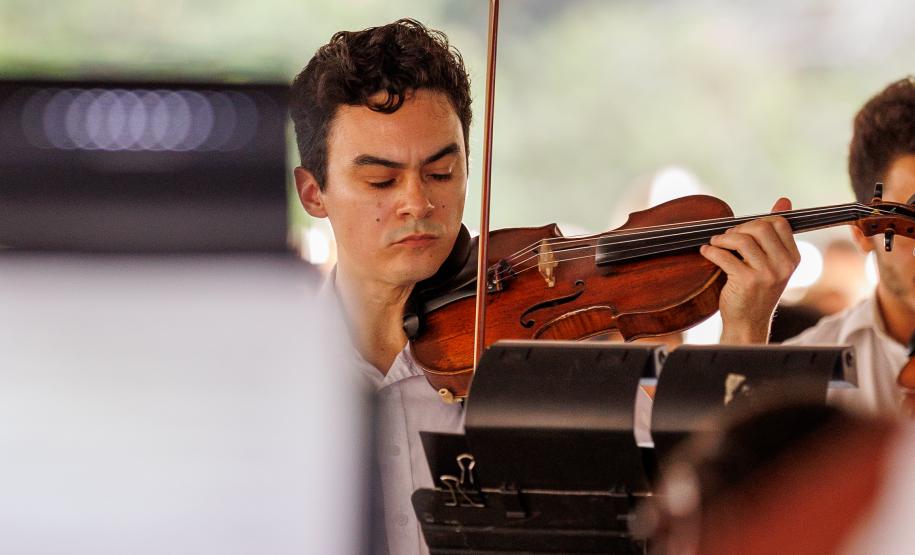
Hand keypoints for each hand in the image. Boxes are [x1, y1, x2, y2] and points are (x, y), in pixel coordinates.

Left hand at [700, 197, 799, 343]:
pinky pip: (724, 255)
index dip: (756, 222)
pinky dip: (710, 251)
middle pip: (760, 227)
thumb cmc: (756, 291)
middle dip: (738, 228)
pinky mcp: (746, 281)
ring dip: (722, 239)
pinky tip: (706, 253)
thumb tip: (784, 200)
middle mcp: (783, 265)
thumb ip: (774, 234)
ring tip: (715, 244)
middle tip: (725, 238)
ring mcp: (766, 274)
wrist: (747, 324)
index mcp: (793, 258)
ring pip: (742, 239)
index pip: (778, 223)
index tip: (742, 232)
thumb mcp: (771, 262)